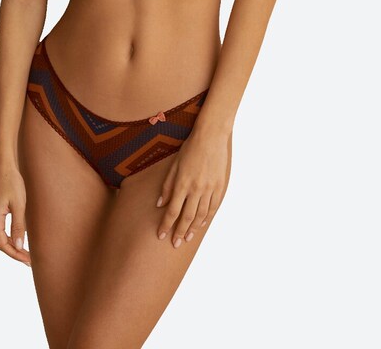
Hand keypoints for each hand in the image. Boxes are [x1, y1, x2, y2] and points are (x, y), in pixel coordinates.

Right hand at [0, 162, 30, 266]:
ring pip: (0, 236)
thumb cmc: (11, 182)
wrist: (3, 165)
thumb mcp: (18, 204)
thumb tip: (18, 246)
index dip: (15, 255)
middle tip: (30, 260)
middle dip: (14, 252)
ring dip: (12, 245)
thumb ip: (18, 225)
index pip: (2, 244)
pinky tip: (19, 238)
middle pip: (0, 242)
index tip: (28, 261)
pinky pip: (1, 228)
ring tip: (26, 253)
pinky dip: (10, 236)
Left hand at [156, 128, 231, 247]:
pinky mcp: (220, 186)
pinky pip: (213, 207)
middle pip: (186, 217)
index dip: (166, 225)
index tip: (161, 235)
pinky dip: (207, 218)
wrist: (211, 137)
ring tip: (187, 238)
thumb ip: (167, 185)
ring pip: (201, 215)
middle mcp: (196, 189)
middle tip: (175, 244)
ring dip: (193, 228)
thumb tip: (160, 204)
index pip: (172, 211)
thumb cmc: (190, 148)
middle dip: (179, 232)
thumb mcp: (174, 164)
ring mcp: (209, 189)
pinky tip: (202, 224)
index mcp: (182, 183)